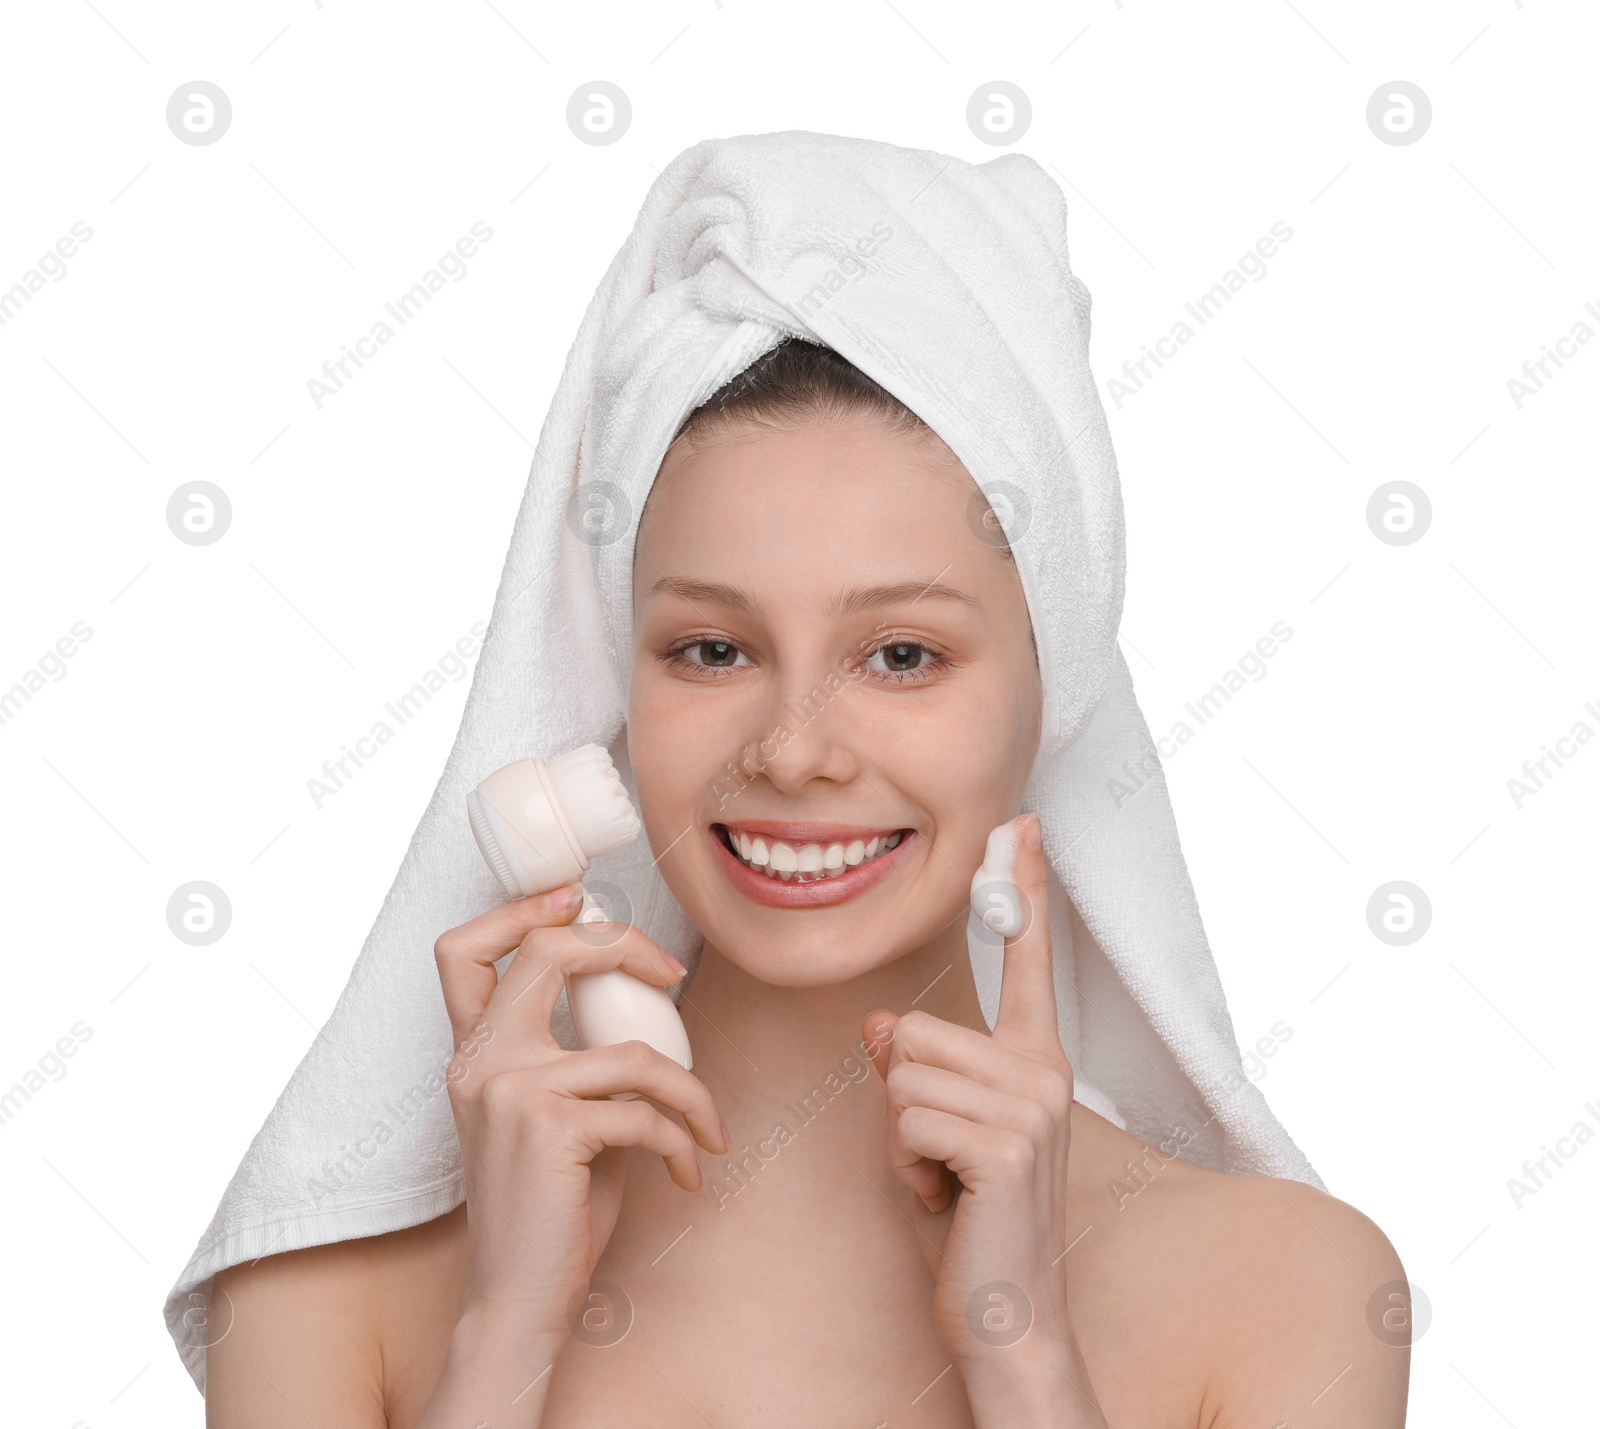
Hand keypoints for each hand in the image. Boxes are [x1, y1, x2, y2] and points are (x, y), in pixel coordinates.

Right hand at [432, 886, 728, 1339]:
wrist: (516, 1302)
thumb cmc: (548, 1211)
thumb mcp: (550, 1117)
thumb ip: (573, 1059)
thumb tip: (645, 1000)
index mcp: (472, 1055)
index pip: (461, 951)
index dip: (517, 908)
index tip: (576, 900)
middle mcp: (480, 1063)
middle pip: (546, 952)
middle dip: (623, 944)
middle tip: (672, 975)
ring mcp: (510, 1092)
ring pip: (635, 1053)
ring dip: (691, 1093)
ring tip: (708, 1128)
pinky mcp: (550, 1129)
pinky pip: (647, 1114)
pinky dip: (681, 1143)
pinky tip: (687, 1174)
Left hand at [864, 814, 1078, 1366]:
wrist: (1006, 1310)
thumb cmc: (968, 1215)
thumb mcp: (934, 1127)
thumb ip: (916, 1066)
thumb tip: (879, 1024)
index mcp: (1035, 1058)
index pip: (1027, 959)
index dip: (1024, 888)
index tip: (1024, 824)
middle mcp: (1044, 1072)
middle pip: (912, 1031)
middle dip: (902, 1098)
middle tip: (942, 1155)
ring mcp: (1031, 1107)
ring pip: (902, 1074)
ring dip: (901, 1137)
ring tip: (944, 1177)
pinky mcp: (1005, 1145)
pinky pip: (906, 1118)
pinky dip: (904, 1167)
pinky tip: (943, 1197)